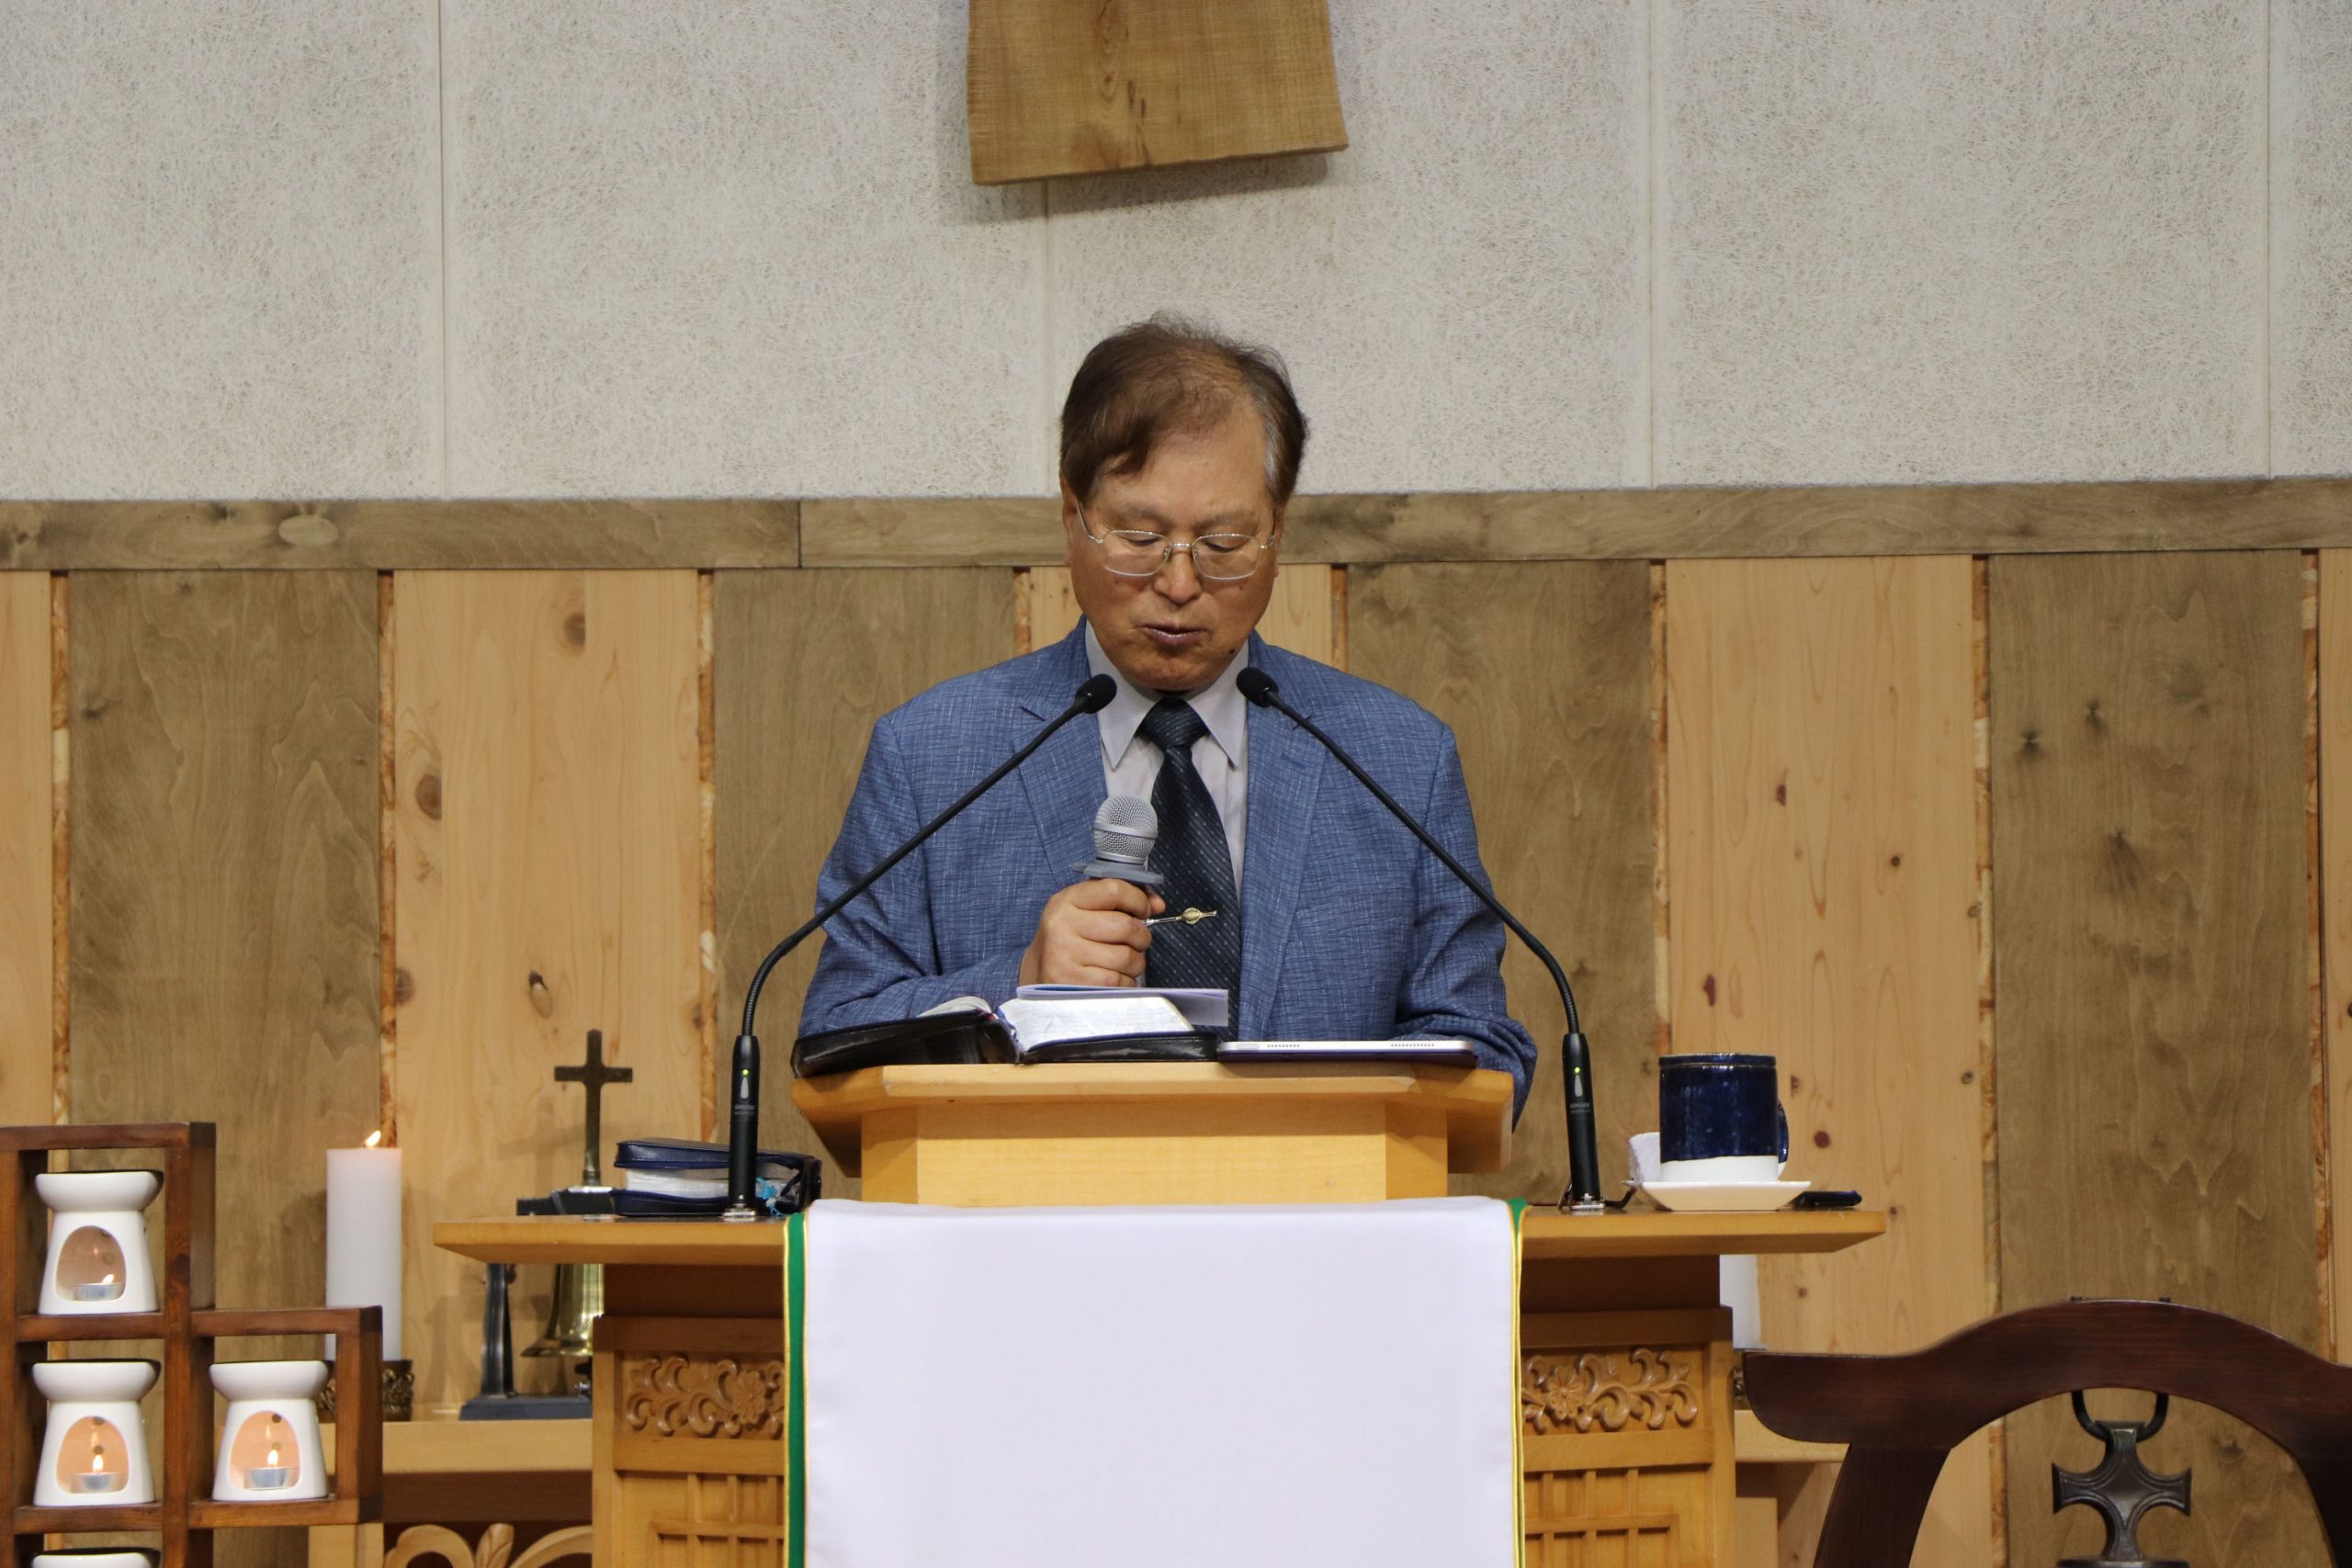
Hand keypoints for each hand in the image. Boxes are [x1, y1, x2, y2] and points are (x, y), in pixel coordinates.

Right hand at [1018, 880, 1165, 986]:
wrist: (1039, 971)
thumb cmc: (1071, 938)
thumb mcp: (1086, 910)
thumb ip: (1120, 900)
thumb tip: (1157, 904)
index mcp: (1067, 901)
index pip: (1114, 889)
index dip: (1138, 900)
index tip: (1143, 911)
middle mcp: (1062, 925)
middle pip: (1125, 926)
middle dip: (1142, 936)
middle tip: (1138, 941)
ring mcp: (1065, 954)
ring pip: (1126, 956)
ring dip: (1136, 961)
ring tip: (1126, 961)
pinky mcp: (1071, 982)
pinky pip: (1117, 980)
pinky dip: (1126, 980)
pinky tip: (1116, 976)